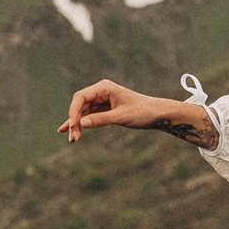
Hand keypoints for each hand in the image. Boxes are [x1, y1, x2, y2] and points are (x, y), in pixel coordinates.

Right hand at [58, 79, 218, 149]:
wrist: (157, 114)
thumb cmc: (143, 112)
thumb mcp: (121, 117)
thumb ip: (100, 119)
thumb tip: (81, 123)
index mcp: (104, 87)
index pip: (81, 97)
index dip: (73, 112)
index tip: (73, 126)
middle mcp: (101, 92)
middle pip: (79, 105)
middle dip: (74, 121)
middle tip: (73, 138)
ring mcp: (101, 100)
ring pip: (82, 112)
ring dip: (77, 125)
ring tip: (73, 140)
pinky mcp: (104, 109)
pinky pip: (89, 116)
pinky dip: (82, 125)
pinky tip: (72, 132)